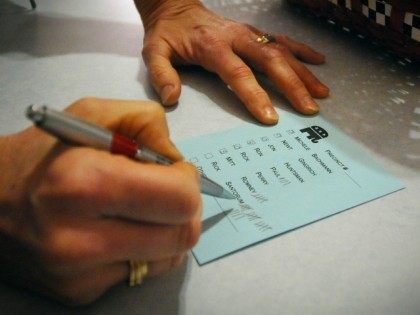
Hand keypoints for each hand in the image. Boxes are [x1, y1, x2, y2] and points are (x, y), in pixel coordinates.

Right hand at [0, 98, 201, 304]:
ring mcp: (80, 275)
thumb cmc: (41, 155)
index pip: (178, 199)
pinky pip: (142, 272)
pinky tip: (121, 232)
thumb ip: (145, 121)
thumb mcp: (90, 115)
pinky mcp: (79, 294)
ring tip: (142, 210)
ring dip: (168, 231)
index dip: (188, 182)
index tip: (177, 172)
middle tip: (168, 192)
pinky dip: (144, 250)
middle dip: (186, 209)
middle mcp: (80, 239)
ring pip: (169, 259)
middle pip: (182, 235)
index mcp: (85, 184)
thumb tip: (178, 159)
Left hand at [137, 0, 328, 124]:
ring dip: (303, 72)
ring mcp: (249, 34)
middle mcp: (237, 38)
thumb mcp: (154, 52)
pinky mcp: (254, 33)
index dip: (254, 95)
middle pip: (270, 61)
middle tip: (308, 108)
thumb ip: (161, 74)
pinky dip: (302, 50)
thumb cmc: (167, 34)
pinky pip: (282, 40)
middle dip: (292, 85)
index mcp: (213, 46)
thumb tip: (171, 99)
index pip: (238, 73)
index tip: (270, 117)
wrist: (176, 8)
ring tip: (321, 93)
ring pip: (282, 51)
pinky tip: (318, 61)